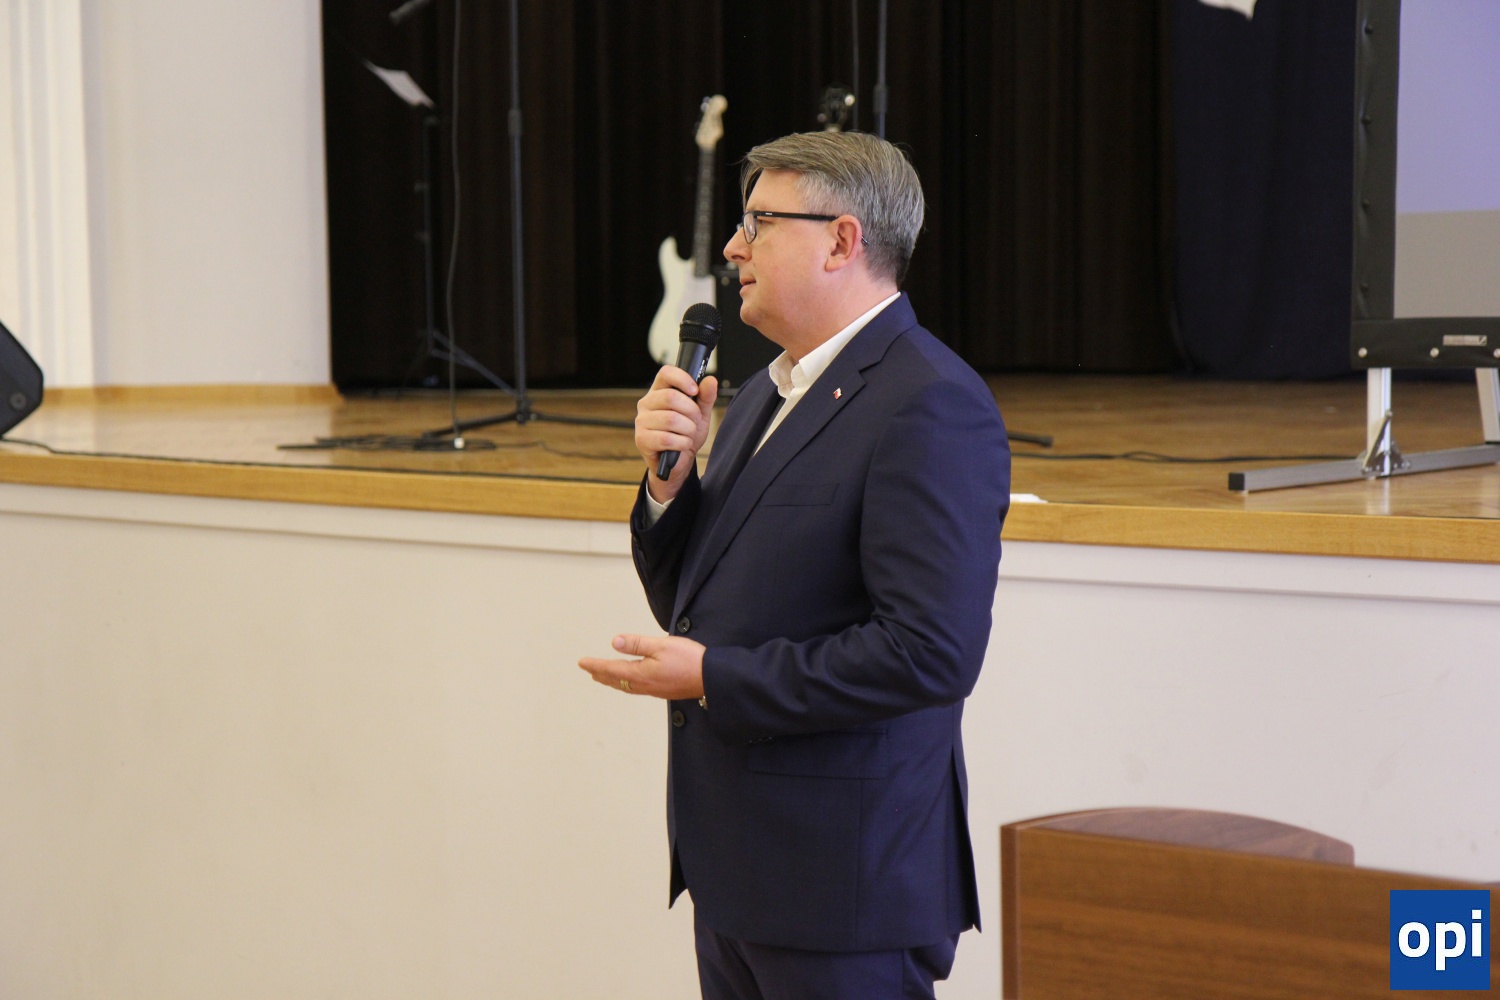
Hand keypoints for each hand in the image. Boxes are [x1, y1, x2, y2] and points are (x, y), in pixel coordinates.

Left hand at [578, 634, 705, 700]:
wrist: (712, 679)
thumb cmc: (689, 660)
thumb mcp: (661, 645)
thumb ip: (637, 644)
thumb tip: (614, 643)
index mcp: (641, 673)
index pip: (612, 669)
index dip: (595, 665)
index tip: (582, 663)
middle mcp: (645, 685)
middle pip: (616, 681)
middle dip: (601, 675)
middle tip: (589, 671)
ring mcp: (655, 690)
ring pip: (627, 686)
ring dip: (613, 681)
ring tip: (604, 678)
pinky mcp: (664, 691)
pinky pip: (637, 688)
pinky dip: (626, 684)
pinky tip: (631, 682)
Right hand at [635, 368, 717, 502]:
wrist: (678, 462)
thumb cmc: (685, 434)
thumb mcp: (700, 414)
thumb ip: (705, 398)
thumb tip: (710, 380)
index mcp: (659, 391)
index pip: (666, 373)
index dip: (682, 379)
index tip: (695, 391)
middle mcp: (646, 403)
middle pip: (671, 397)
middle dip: (691, 411)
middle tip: (695, 421)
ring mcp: (641, 422)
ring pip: (670, 419)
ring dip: (688, 429)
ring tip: (689, 435)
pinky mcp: (641, 439)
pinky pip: (666, 438)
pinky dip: (682, 443)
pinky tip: (682, 445)